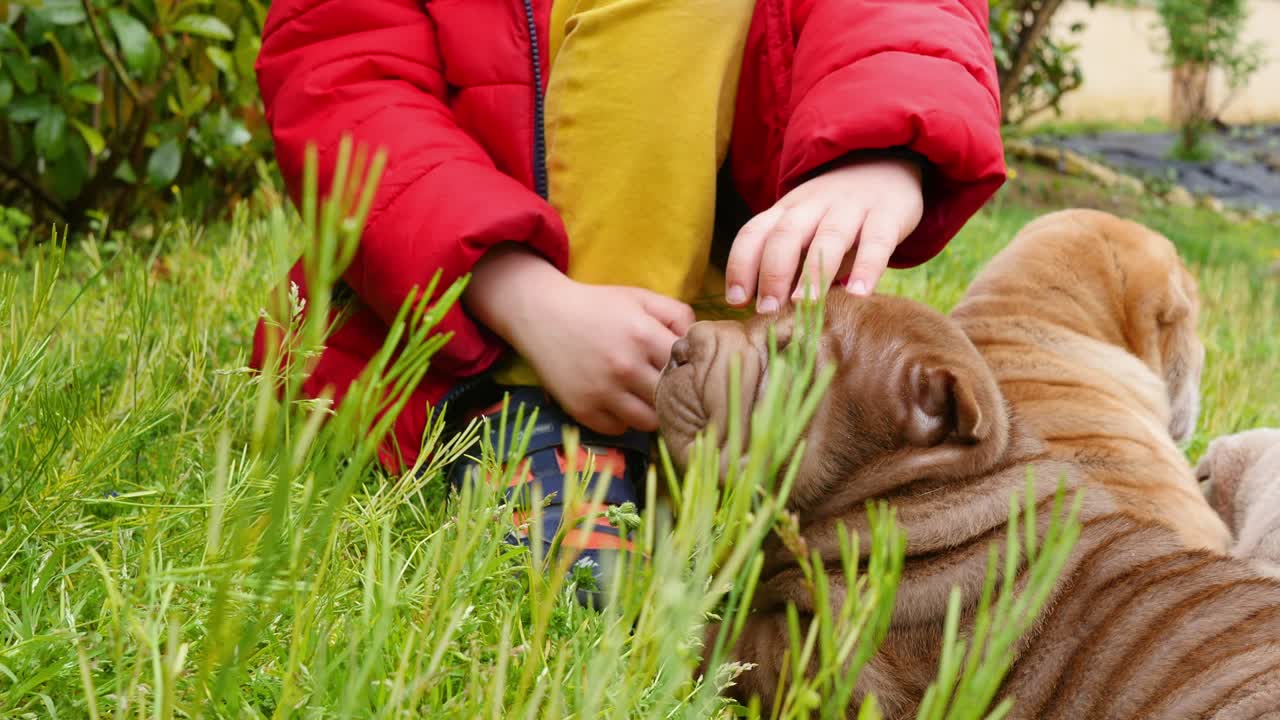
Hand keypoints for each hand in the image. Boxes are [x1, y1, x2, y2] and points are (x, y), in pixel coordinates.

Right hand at [464, 246, 694, 434]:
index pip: (688, 367)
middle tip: (672, 389)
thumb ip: (678, 314)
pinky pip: (619, 429)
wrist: (541, 314)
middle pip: (671, 398)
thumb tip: (700, 343)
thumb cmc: (597, 305)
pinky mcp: (583, 410)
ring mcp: (602, 392)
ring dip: (652, 411)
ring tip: (647, 397)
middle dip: (675, 394)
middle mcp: (624, 367)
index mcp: (643, 335)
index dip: (691, 369)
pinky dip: (624, 419)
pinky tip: (621, 401)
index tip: (688, 369)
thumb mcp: (640, 298)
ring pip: (649, 422)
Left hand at [725, 156, 923, 311]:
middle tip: (767, 309)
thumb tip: (764, 309)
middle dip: (772, 272)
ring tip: (805, 304)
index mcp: (787, 210)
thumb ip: (788, 265)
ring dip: (814, 272)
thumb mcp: (806, 232)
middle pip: (786, 233)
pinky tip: (858, 294)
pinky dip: (867, 267)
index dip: (741, 264)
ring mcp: (851, 207)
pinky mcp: (888, 214)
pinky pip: (876, 241)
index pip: (754, 232)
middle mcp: (814, 205)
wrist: (888, 165)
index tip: (735, 300)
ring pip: (829, 237)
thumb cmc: (837, 215)